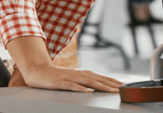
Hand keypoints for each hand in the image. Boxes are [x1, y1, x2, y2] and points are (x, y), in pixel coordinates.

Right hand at [5, 35, 121, 92]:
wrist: (38, 71)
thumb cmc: (56, 77)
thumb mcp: (73, 79)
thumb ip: (84, 82)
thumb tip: (96, 87)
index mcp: (83, 74)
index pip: (101, 77)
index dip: (113, 81)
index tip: (124, 85)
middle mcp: (79, 74)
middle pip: (99, 79)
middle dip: (112, 84)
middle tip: (123, 89)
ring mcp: (70, 78)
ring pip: (89, 82)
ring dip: (102, 86)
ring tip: (112, 91)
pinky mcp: (60, 83)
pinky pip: (72, 86)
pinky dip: (81, 89)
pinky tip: (89, 91)